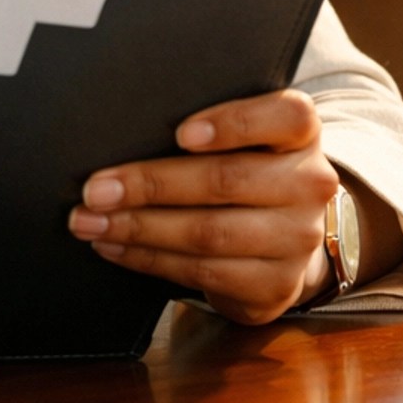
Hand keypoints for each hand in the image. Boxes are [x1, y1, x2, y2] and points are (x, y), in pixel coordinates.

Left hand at [68, 88, 337, 325]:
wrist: (286, 235)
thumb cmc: (246, 168)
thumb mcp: (245, 137)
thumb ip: (206, 126)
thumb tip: (123, 129)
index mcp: (302, 133)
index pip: (285, 116)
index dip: (233, 123)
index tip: (180, 133)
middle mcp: (311, 184)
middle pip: (226, 180)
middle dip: (151, 185)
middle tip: (95, 189)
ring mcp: (298, 240)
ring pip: (208, 233)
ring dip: (139, 228)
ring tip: (90, 221)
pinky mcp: (275, 286)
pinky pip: (202, 272)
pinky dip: (148, 259)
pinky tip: (114, 245)